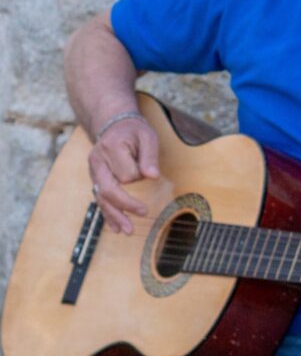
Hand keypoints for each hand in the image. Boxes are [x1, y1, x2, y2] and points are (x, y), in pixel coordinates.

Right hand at [87, 116, 159, 234]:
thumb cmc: (134, 131)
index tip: (147, 169)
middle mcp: (97, 161)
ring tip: (127, 231)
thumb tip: (152, 177)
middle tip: (144, 213)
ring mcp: (93, 172)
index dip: (139, 175)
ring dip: (114, 216)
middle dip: (125, 205)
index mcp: (111, 148)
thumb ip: (150, 155)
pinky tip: (115, 227)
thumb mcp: (147, 135)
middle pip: (108, 190)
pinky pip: (99, 199)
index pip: (126, 174)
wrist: (113, 125)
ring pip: (101, 198)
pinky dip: (107, 214)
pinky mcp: (95, 179)